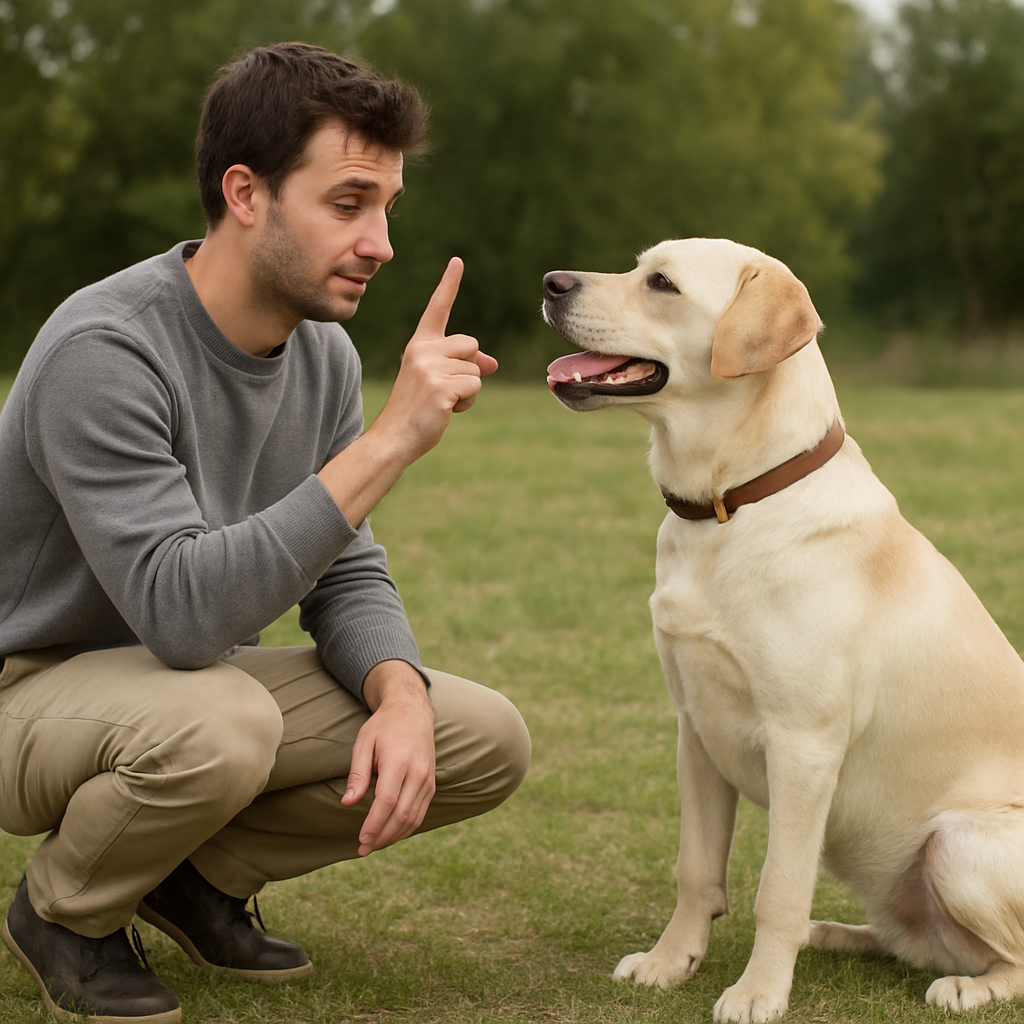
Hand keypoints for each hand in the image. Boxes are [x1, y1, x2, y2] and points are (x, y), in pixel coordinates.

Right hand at [317, 258, 495, 526]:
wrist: (394, 437)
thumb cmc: (417, 410)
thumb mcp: (438, 381)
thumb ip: (462, 366)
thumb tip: (492, 364)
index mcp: (419, 344)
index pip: (438, 308)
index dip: (448, 284)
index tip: (458, 260)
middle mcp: (422, 350)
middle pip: (472, 344)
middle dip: (470, 368)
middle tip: (445, 389)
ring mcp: (430, 367)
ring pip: (476, 370)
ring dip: (468, 390)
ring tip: (443, 402)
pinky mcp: (440, 386)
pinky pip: (474, 386)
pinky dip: (467, 402)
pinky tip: (446, 410)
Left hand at [341, 660, 435, 855]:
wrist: (413, 712)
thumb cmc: (383, 726)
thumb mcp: (363, 743)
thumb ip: (357, 774)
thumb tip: (348, 803)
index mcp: (398, 761)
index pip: (387, 801)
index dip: (374, 824)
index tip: (361, 841)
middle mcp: (417, 772)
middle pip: (402, 814)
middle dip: (382, 836)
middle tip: (363, 849)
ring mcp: (427, 779)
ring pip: (413, 818)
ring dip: (394, 836)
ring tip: (374, 845)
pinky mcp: (431, 784)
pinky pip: (421, 812)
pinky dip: (406, 827)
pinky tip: (391, 833)